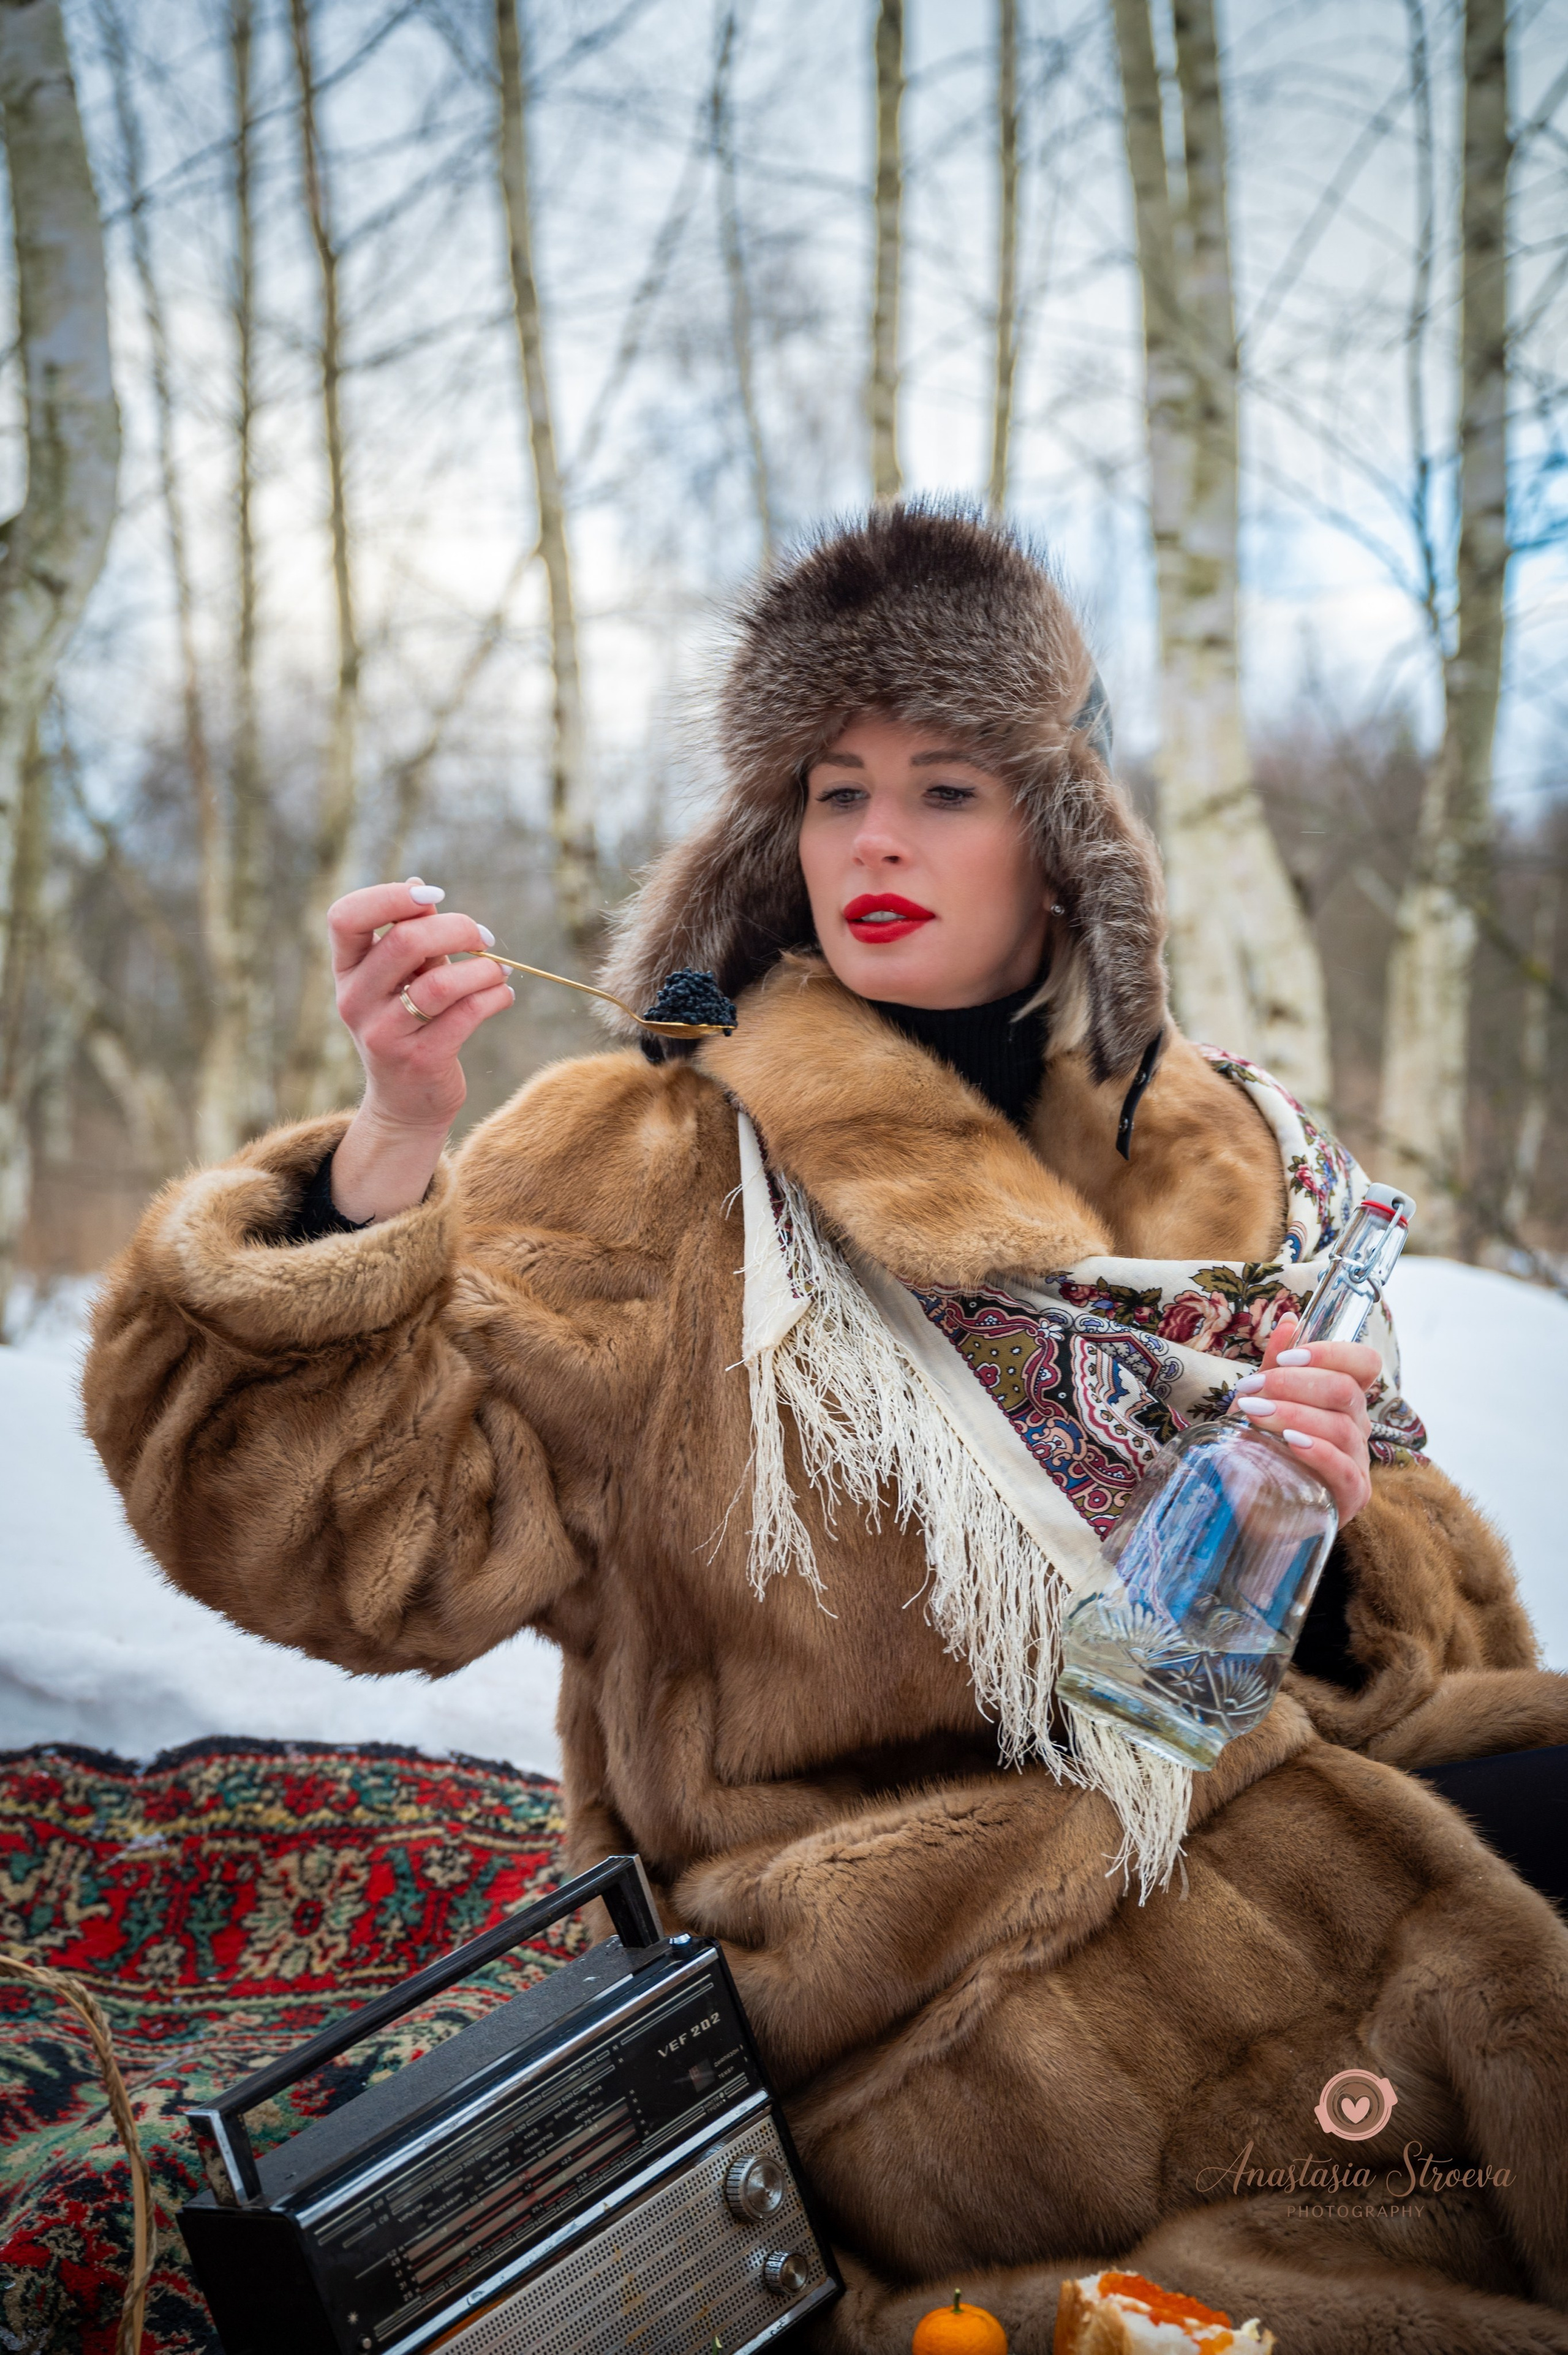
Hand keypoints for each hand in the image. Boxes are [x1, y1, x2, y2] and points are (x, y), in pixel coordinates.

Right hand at [325, 877, 512, 1222]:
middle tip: (483, 936)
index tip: (433, 896)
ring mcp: (385, 1035)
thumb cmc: (407, 1025)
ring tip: (499, 970)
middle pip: (403, 942)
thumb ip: (409, 936)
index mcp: (346, 972)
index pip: (345, 917)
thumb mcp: (398, 980)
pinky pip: (466, 1015)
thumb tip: (419, 886)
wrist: (406, 1104)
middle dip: (455, 929)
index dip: (389, 896)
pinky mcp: (420, 1060)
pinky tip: (504, 993)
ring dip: (482, 968)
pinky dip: (495, 996)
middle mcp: (356, 1002)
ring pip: (439, 983)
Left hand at [1227, 1313, 1379, 1524]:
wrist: (1250, 1509)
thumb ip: (1276, 1366)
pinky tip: (1291, 1443)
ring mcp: (1358, 1463)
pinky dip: (1318, 1451)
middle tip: (1250, 1391)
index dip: (1330, 1352)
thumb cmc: (1260, 1450)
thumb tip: (1289, 1319)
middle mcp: (1357, 1427)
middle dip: (1293, 1384)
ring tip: (1254, 1415)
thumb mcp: (1261, 1402)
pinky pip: (1345, 1469)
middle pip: (1345, 1391)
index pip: (1363, 1363)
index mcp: (1343, 1400)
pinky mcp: (1352, 1497)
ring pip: (1341, 1427)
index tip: (1285, 1356)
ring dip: (1294, 1415)